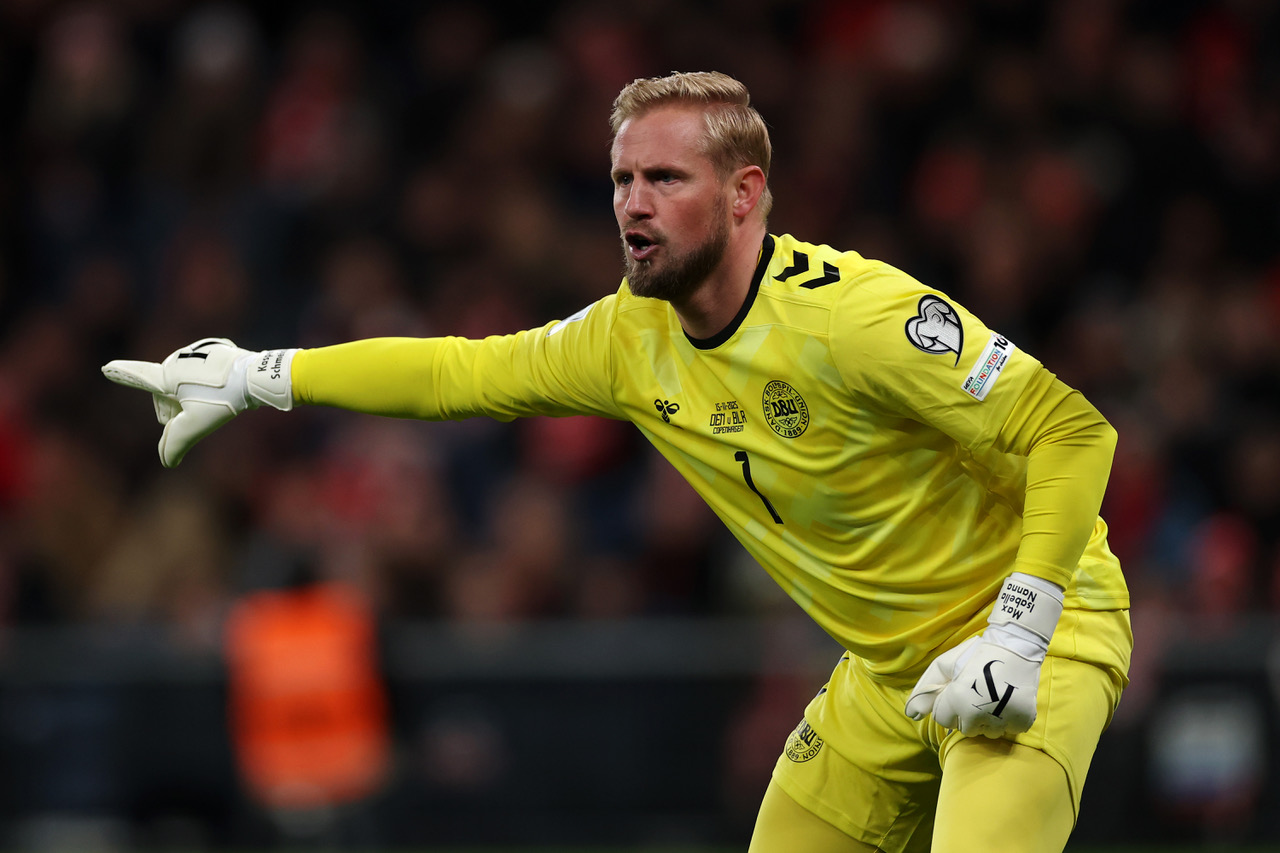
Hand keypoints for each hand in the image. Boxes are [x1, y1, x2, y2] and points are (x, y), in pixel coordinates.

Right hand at [102, 338, 294, 466]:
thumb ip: (175, 444)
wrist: (255, 376)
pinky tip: (224, 389)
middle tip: (200, 412)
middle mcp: (177, 359)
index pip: (139, 377)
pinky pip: (204, 373)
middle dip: (177, 408)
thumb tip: (165, 462)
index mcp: (168, 375)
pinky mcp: (214, 349)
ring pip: (185, 383)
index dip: (122, 375)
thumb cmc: (224, 400)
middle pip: (167, 393)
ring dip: (193, 396)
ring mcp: (196, 351)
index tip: (106, 367)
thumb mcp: (196, 426)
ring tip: (215, 400)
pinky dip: (210, 384)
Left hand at [904, 572, 1063, 737]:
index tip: (958, 692)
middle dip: (966, 715)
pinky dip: (1008, 719)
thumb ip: (925, 691)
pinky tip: (1008, 701)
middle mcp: (978, 714)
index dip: (947, 705)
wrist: (1015, 647)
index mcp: (958, 700)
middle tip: (976, 694)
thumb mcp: (944, 666)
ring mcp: (1002, 720)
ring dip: (987, 719)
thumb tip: (911, 714)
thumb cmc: (975, 655)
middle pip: (965, 728)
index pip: (942, 719)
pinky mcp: (1022, 720)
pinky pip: (1009, 730)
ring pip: (987, 732)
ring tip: (993, 697)